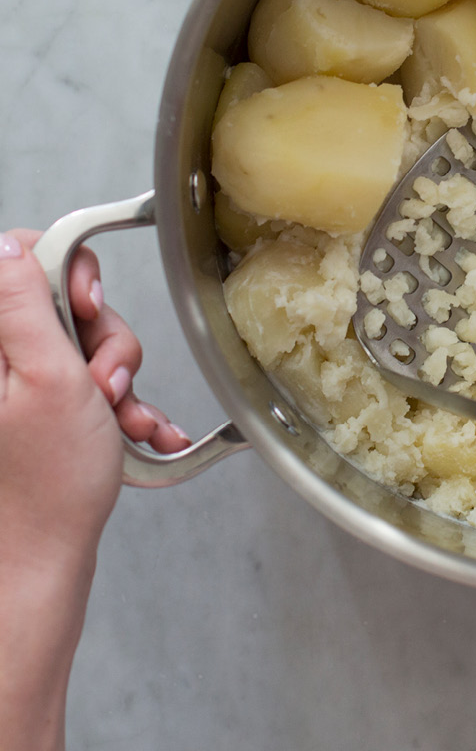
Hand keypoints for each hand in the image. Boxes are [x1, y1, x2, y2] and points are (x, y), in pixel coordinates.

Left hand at [0, 229, 188, 569]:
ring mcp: (15, 383)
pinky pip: (85, 378)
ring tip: (119, 416)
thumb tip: (11, 248)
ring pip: (83, 342)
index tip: (88, 310)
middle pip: (63, 302)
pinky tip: (131, 428)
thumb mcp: (49, 378)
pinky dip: (115, 401)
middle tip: (103, 383)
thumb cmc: (46, 484)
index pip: (20, 258)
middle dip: (102, 341)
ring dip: (115, 378)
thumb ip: (25, 304)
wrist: (42, 558)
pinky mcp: (36, 405)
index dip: (68, 272)